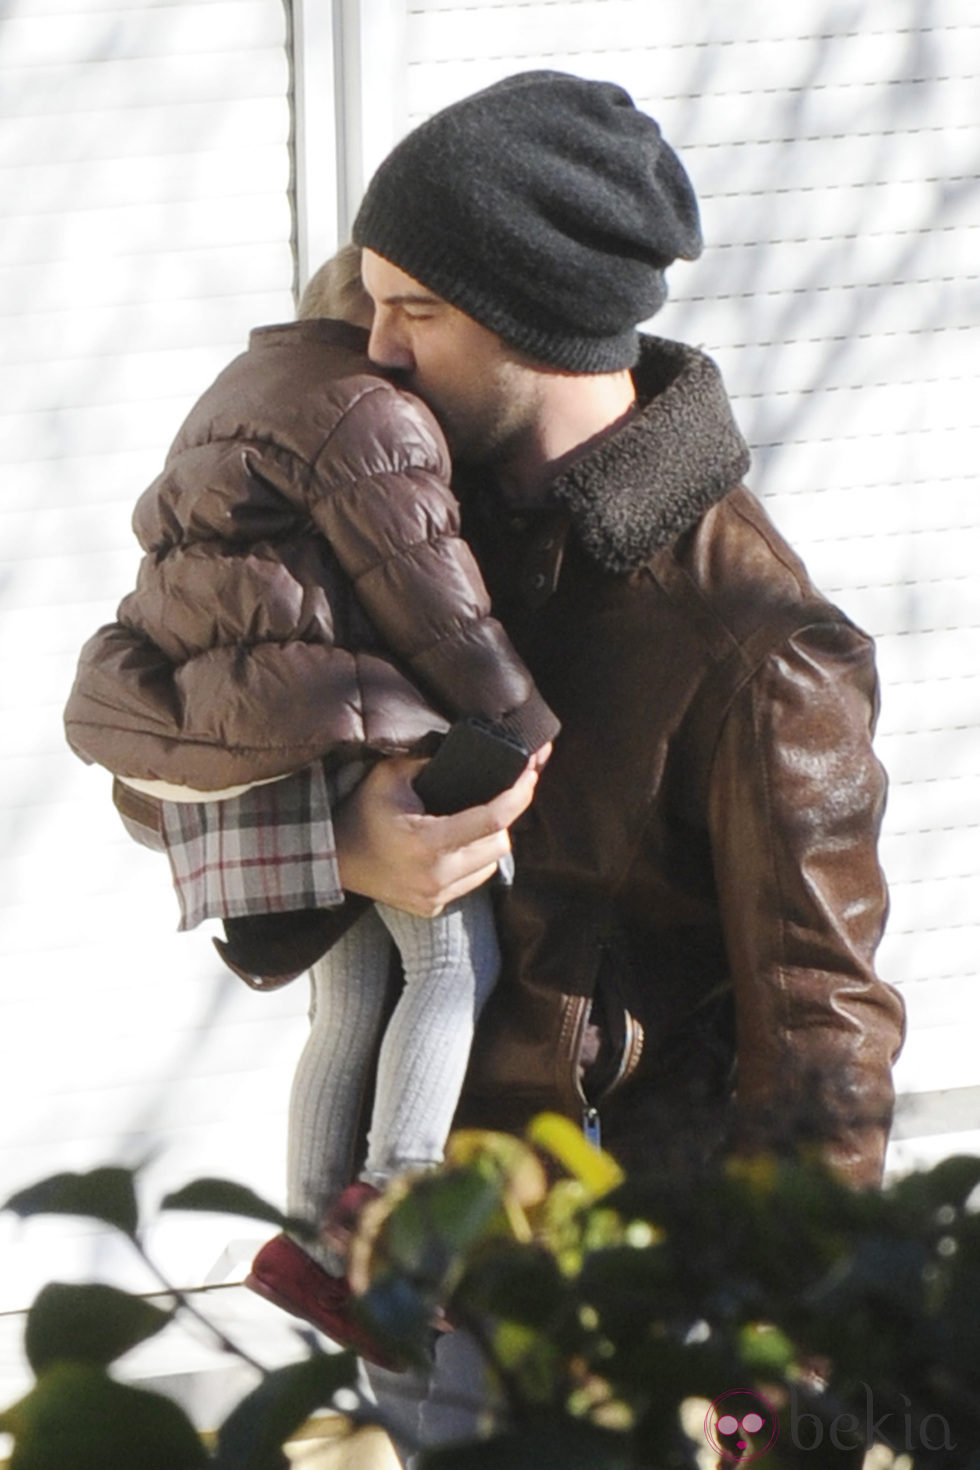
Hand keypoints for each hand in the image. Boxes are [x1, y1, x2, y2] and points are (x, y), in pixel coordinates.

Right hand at [334, 753, 540, 916]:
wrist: (334, 859)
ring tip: (473, 825)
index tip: (530, 775)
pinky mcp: (432, 908)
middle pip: (501, 845)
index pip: (492, 819)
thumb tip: (470, 755)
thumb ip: (429, 762)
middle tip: (495, 799)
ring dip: (489, 844)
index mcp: (427, 842)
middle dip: (503, 820)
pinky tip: (455, 849)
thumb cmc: (362, 812)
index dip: (518, 795)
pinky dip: (471, 864)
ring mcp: (434, 897)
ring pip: (491, 866)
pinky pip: (471, 883)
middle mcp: (435, 876)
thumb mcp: (390, 775)